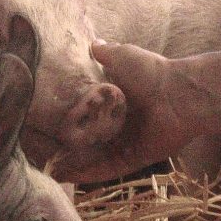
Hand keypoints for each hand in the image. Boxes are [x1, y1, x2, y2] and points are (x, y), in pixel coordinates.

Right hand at [53, 41, 220, 184]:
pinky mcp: (133, 159)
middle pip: (88, 137)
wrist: (180, 95)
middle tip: (39, 150)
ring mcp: (125, 143)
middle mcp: (118, 124)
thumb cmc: (152, 73)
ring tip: (47, 169)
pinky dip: (89, 174)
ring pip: (94, 157)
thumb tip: (92, 44)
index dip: (68, 117)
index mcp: (116, 101)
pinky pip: (108, 170)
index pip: (87, 112)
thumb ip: (107, 53)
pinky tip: (67, 177)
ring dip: (73, 164)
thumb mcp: (124, 56)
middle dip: (67, 144)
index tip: (43, 121)